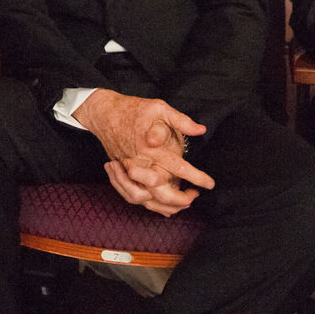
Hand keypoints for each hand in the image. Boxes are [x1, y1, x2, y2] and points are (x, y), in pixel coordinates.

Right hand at [74, 90, 212, 210]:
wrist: (104, 113)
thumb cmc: (133, 110)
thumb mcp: (159, 108)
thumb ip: (180, 120)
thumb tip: (201, 130)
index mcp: (152, 149)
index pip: (178, 168)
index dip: (196, 177)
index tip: (210, 183)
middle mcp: (139, 163)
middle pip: (160, 192)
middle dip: (180, 200)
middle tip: (194, 195)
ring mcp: (128, 171)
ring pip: (146, 199)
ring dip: (165, 205)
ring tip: (183, 202)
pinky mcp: (122, 174)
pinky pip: (133, 197)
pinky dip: (149, 205)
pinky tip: (163, 205)